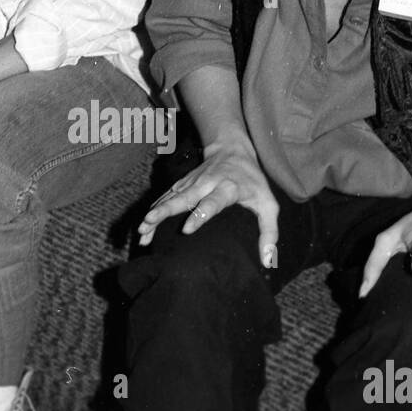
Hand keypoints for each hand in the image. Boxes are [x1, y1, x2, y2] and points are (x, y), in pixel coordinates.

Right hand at [138, 140, 278, 268]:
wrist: (232, 149)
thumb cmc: (252, 181)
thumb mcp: (269, 204)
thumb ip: (269, 233)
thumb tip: (267, 262)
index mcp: (228, 188)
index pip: (212, 202)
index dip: (199, 215)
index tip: (186, 230)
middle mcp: (206, 184)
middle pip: (182, 198)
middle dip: (165, 211)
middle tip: (149, 223)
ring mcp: (191, 183)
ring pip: (169, 198)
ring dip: (154, 213)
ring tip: (142, 231)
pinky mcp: (181, 184)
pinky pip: (164, 198)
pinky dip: (153, 211)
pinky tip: (143, 229)